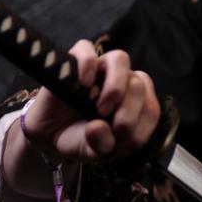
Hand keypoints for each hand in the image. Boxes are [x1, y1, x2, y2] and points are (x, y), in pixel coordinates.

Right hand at [21, 40, 160, 164]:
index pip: (152, 108)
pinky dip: (88, 65)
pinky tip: (85, 84)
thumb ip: (104, 145)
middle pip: (139, 84)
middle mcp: (122, 82)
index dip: (140, 126)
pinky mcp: (74, 61)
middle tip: (112, 127)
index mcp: (135, 103)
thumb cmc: (81, 139)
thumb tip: (99, 127)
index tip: (121, 139)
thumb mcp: (95, 152)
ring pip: (120, 59)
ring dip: (116, 87)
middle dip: (129, 111)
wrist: (50, 134)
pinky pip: (86, 49)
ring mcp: (99, 69)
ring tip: (102, 108)